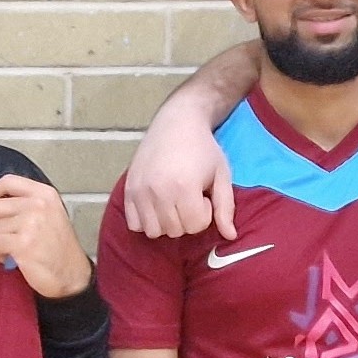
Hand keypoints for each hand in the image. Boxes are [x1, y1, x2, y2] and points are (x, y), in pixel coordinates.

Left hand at [0, 175, 92, 298]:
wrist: (72, 275)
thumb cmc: (59, 248)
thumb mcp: (50, 214)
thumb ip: (25, 204)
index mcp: (45, 194)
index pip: (8, 181)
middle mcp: (38, 205)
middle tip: (10, 237)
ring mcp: (31, 224)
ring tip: (15, 249)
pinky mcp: (22, 244)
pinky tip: (12, 257)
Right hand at [121, 107, 235, 241]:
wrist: (177, 121)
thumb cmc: (204, 148)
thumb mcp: (222, 175)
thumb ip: (225, 207)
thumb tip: (230, 237)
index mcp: (184, 187)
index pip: (195, 226)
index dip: (204, 213)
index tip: (203, 195)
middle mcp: (158, 191)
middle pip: (175, 231)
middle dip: (186, 219)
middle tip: (188, 197)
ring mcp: (140, 191)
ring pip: (154, 231)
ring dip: (166, 222)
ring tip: (172, 202)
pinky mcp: (128, 189)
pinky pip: (134, 224)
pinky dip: (146, 220)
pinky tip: (156, 205)